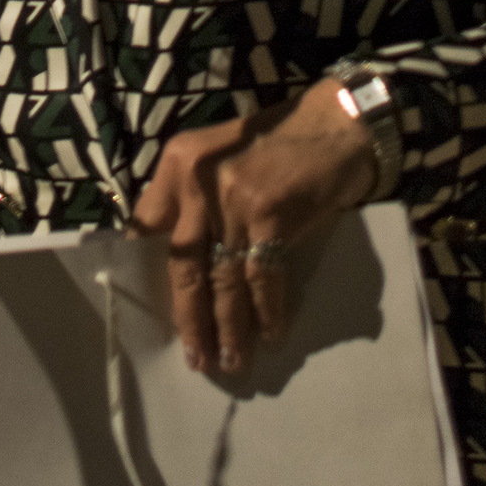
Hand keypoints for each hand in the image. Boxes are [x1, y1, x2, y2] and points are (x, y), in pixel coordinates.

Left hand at [130, 80, 377, 376]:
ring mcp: (232, 200)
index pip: (147, 228)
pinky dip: (266, 312)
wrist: (337, 125)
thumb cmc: (280, 141)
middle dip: (189, 318)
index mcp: (178, 161)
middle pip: (182, 264)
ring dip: (227, 328)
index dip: (150, 274)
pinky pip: (261, 280)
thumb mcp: (222, 157)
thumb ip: (196, 197)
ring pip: (221, 280)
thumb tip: (185, 260)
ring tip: (230, 361)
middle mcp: (197, 181)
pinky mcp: (268, 217)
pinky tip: (270, 336)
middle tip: (196, 358)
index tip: (157, 312)